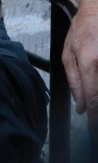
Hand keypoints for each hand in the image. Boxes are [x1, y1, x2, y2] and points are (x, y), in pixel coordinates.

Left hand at [62, 0, 97, 142]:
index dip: (95, 120)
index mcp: (89, 61)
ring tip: (93, 94)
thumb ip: (74, 82)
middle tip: (93, 125)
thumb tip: (81, 107)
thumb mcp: (68, 52)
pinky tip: (96, 82)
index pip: (94, 100)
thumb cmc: (83, 28)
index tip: (93, 133)